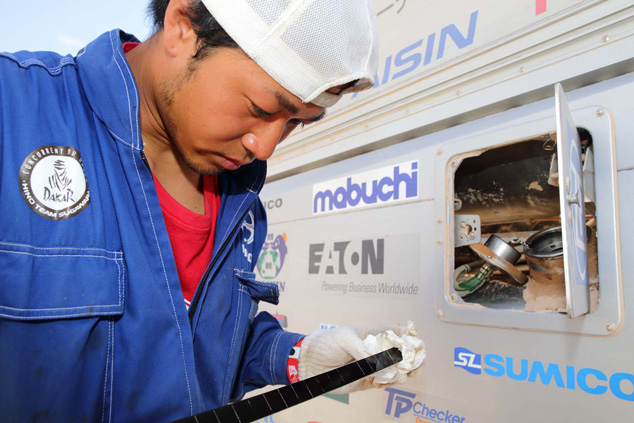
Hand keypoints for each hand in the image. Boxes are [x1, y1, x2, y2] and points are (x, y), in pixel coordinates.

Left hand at [297, 323, 423, 393]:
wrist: (309, 361)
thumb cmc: (326, 342)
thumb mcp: (345, 338)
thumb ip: (363, 348)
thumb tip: (379, 363)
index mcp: (373, 334)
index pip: (397, 333)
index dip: (410, 336)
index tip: (416, 341)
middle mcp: (376, 351)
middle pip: (402, 355)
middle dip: (413, 359)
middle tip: (415, 364)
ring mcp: (373, 367)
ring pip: (396, 371)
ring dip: (402, 373)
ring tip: (400, 374)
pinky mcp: (366, 382)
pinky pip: (383, 384)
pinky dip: (389, 383)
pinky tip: (386, 381)